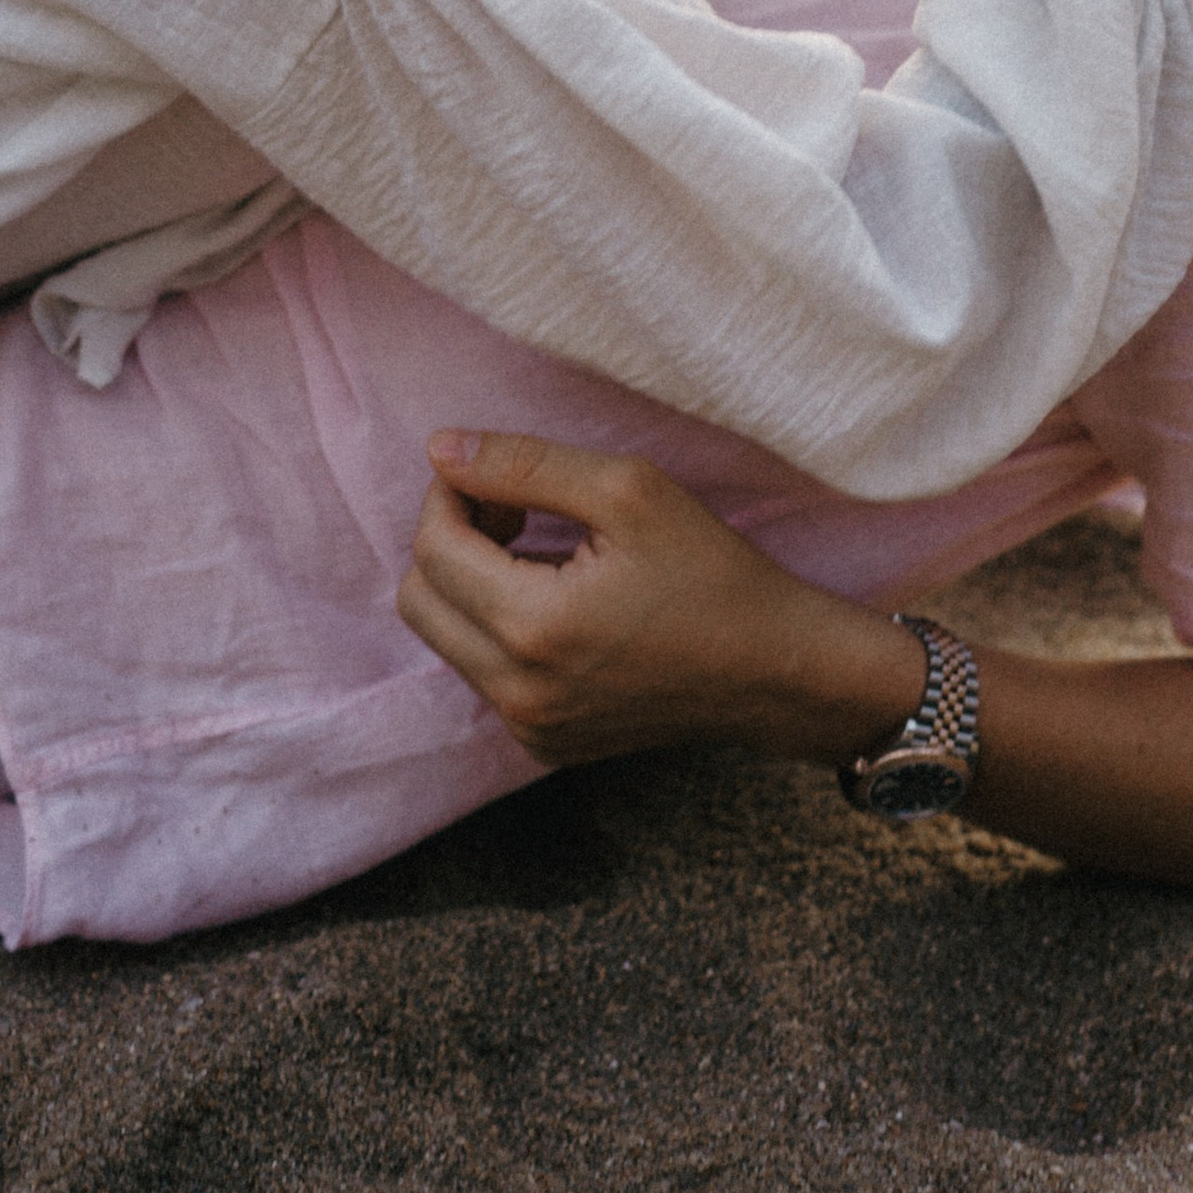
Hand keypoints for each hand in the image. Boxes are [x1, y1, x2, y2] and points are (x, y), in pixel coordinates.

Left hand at [397, 433, 921, 767]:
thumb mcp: (628, 491)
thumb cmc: (713, 573)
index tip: (495, 474)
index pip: (433, 549)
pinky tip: (558, 600)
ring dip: (470, 584)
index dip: (450, 494)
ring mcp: (529, 727)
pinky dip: (497, 628)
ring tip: (539, 551)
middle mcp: (517, 692)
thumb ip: (524, 465)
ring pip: (444, 638)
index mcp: (534, 628)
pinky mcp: (544, 744)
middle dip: (450, 540)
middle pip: (418, 599)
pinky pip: (482, 674)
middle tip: (514, 512)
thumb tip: (441, 448)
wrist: (774, 671)